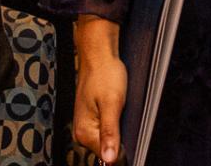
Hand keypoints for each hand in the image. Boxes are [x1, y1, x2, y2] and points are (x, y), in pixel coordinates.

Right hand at [73, 16, 126, 163]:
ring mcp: (86, 126)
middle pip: (107, 150)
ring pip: (108, 140)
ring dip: (118, 131)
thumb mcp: (112, 104)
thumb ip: (110, 133)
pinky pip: (105, 131)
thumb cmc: (105, 74)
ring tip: (120, 110)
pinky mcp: (91, 119)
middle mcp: (81, 132)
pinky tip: (118, 111)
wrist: (99, 55)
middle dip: (120, 139)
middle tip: (124, 115)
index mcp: (84, 133)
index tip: (129, 132)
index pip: (109, 158)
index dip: (123, 149)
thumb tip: (109, 159)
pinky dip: (115, 125)